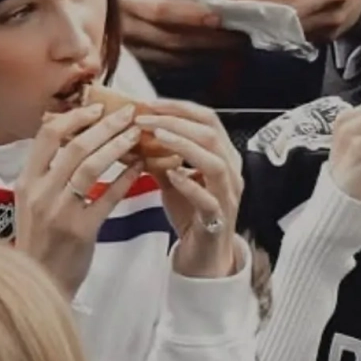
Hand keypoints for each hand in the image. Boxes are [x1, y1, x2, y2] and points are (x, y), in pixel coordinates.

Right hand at [14, 102, 145, 297]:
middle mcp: (40, 193)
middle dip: (106, 125)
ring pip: (92, 167)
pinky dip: (126, 179)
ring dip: (118, 146)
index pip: (46, 135)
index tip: (96, 107)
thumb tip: (77, 134)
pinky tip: (140, 168)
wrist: (37, 284)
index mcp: (27, 181)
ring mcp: (59, 212)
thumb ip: (49, 171)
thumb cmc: (40, 239)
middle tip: (128, 113)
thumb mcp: (32, 201)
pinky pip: (108, 197)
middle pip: (75, 146)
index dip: (74, 116)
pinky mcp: (80, 231)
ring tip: (137, 135)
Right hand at [116, 0, 246, 67]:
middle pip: (172, 39)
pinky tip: (207, 60)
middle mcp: (125, 28)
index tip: (219, 16)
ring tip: (232, 50)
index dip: (191, 15)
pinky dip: (188, 64)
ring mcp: (126, 49)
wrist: (80, 5)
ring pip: (170, 57)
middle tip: (239, 38)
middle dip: (210, 41)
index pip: (162, 11)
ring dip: (204, 55)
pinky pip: (162, 66)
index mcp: (127, 1)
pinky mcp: (129, 63)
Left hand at [135, 99, 243, 277]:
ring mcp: (227, 195)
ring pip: (214, 162)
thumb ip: (158, 157)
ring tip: (156, 137)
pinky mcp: (218, 220)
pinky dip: (189, 184)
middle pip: (211, 134)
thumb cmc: (190, 214)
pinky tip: (170, 175)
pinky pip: (208, 199)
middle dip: (176, 121)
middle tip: (144, 118)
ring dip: (184, 145)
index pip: (207, 118)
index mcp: (222, 155)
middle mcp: (230, 171)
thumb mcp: (172, 179)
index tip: (150, 103)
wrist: (204, 258)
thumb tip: (130, 135)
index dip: (179, 107)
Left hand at [234, 0, 360, 41]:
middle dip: (255, 7)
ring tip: (229, 21)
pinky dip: (270, 35)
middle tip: (223, 7)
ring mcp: (334, 19)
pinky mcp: (329, 37)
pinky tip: (248, 32)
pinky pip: (295, 38)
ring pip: (291, 27)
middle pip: (291, 6)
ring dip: (257, 25)